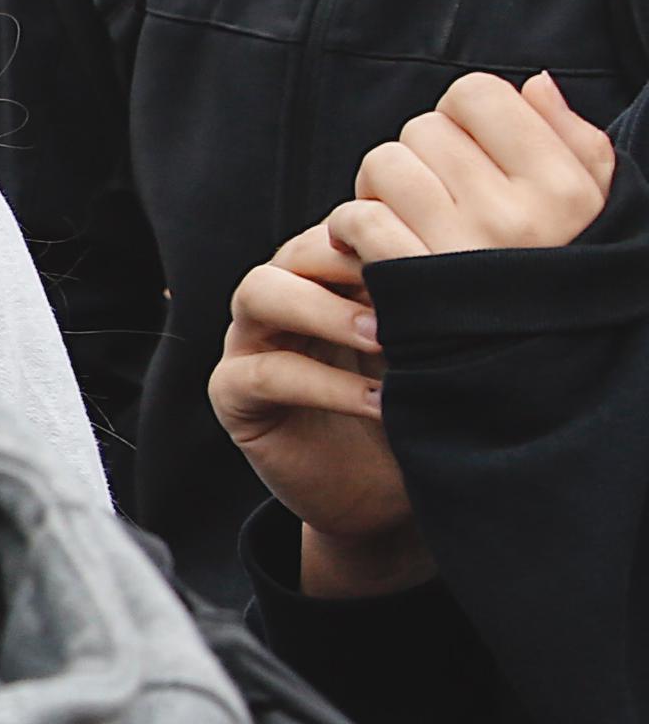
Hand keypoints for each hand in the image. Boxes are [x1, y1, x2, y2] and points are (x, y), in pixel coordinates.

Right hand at [214, 220, 419, 599]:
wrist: (384, 496)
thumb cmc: (417, 410)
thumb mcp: (433, 348)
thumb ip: (436, 304)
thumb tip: (489, 258)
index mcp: (328, 276)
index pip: (341, 228)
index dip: (383, 233)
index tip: (442, 255)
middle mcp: (283, 298)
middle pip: (296, 250)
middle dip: (352, 264)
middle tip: (411, 292)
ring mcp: (250, 343)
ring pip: (260, 292)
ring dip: (323, 310)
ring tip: (384, 338)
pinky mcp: (234, 394)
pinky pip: (263, 373)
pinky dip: (323, 384)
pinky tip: (378, 400)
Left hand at [340, 70, 617, 264]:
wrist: (543, 381)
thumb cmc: (566, 276)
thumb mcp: (598, 207)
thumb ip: (572, 138)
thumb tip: (535, 83)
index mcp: (562, 185)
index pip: (477, 94)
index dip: (463, 115)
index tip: (471, 152)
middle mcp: (512, 213)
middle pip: (422, 128)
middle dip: (420, 154)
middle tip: (436, 191)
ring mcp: (458, 248)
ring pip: (383, 165)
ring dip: (382, 188)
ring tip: (408, 218)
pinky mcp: (408, 281)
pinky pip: (356, 218)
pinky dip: (352, 228)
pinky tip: (375, 248)